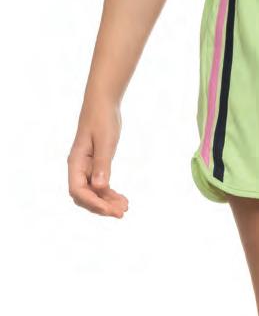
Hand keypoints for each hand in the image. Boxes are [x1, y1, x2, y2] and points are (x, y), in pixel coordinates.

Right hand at [68, 99, 128, 215]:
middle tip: (122, 212)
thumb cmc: (102, 118)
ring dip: (107, 202)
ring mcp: (86, 168)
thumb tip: (99, 187)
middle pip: (85, 196)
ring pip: (93, 193)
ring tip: (125, 208)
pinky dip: (109, 194)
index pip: (78, 191)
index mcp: (75, 162)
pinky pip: (99, 185)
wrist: (103, 103)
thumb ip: (102, 164)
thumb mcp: (105, 141)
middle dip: (102, 206)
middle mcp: (78, 167)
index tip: (111, 210)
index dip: (94, 203)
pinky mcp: (95, 165)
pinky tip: (121, 199)